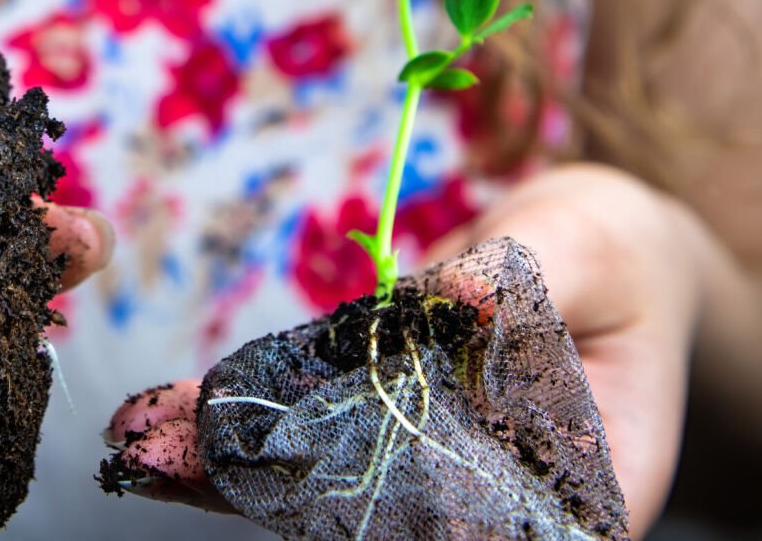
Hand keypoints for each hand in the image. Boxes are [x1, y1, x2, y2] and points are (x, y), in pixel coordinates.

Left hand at [104, 163, 706, 534]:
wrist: (603, 250)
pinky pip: (323, 439)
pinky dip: (252, 429)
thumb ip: (521, 280)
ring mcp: (448, 475)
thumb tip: (455, 297)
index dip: (395, 521)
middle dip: (277, 497)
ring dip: (238, 471)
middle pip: (390, 522)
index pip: (485, 531)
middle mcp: (508, 504)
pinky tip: (175, 417)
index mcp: (585, 493)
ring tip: (145, 444)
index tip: (295, 497)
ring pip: (338, 490)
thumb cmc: (616, 252)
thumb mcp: (586, 249)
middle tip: (164, 462)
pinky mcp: (400, 435)